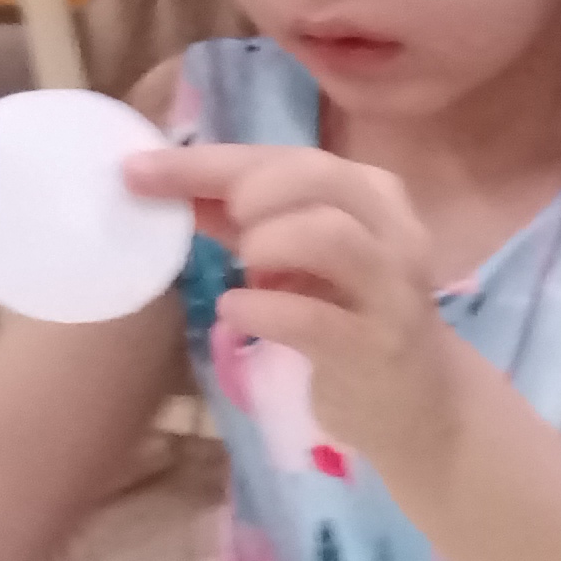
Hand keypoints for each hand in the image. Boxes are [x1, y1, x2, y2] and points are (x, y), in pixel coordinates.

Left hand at [123, 140, 467, 477]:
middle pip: (317, 176)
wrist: (423, 403)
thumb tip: (166, 184)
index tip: (137, 167)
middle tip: (225, 225)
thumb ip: (244, 221)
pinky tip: (238, 311)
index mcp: (372, 195)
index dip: (206, 160)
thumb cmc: (353, 319)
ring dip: (268, 242)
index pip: (285, 156)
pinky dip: (262, 309)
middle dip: (248, 190)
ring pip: (330, 234)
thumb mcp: (300, 260)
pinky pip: (314, 317)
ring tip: (243, 267)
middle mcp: (393, 231)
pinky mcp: (378, 347)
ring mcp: (391, 290)